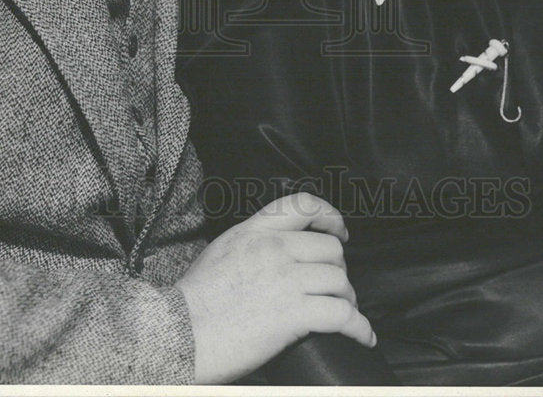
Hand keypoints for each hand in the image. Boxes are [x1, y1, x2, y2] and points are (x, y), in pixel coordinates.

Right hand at [179, 192, 374, 382]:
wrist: (179, 333)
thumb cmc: (194, 302)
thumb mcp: (221, 251)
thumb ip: (251, 244)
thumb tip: (273, 252)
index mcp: (255, 231)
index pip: (302, 205)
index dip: (329, 215)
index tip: (339, 230)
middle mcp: (274, 249)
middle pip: (330, 249)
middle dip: (339, 269)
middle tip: (335, 286)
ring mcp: (286, 280)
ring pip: (339, 281)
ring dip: (347, 299)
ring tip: (344, 312)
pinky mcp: (294, 314)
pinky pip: (343, 315)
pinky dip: (359, 327)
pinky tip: (363, 336)